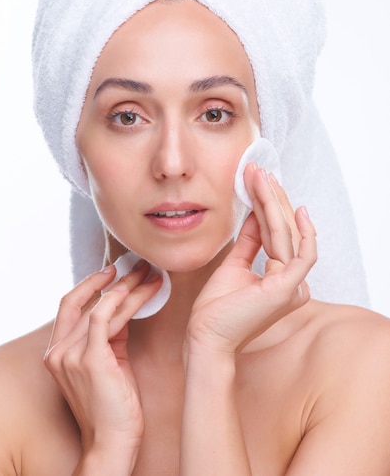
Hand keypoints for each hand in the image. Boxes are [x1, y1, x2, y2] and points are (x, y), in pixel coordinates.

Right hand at [44, 261, 161, 458]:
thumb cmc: (113, 405)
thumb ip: (108, 335)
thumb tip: (123, 306)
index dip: (90, 283)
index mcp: (58, 351)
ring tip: (150, 275)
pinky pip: (102, 317)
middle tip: (138, 265)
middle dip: (114, 279)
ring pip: (100, 306)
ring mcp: (71, 355)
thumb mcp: (107, 362)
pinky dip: (119, 300)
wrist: (111, 442)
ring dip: (128, 286)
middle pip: (84, 300)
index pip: (69, 304)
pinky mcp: (90, 359)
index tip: (112, 271)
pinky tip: (138, 290)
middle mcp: (59, 350)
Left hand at [186, 165, 316, 354]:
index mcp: (283, 279)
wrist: (205, 335)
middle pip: (284, 230)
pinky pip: (302, 253)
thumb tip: (255, 214)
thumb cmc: (218, 308)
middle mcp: (294, 282)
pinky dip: (302, 230)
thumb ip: (250, 241)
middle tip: (259, 172)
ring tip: (261, 178)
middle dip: (271, 197)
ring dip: (274, 203)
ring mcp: (293, 286)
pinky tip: (294, 208)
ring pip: (287, 234)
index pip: (278, 234)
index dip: (268, 206)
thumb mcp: (235, 264)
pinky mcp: (287, 287)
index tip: (257, 182)